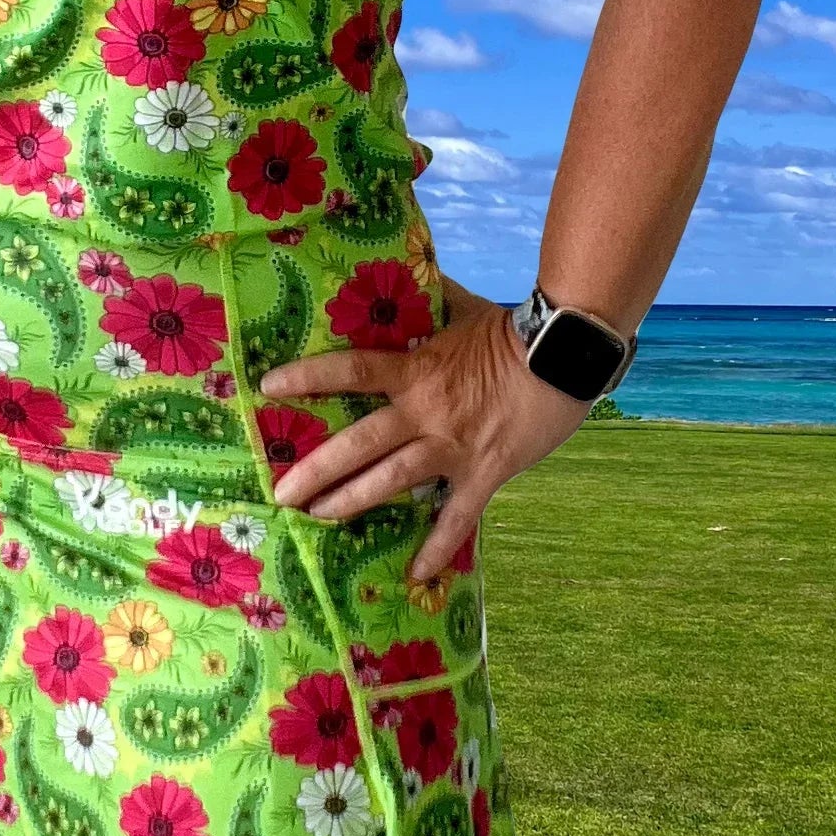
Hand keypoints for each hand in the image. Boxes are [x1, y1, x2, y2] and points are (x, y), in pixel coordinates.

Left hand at [260, 293, 590, 581]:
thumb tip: (411, 263)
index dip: (308, 377)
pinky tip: (416, 572)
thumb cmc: (513, 330)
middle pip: (359, 443)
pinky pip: (457, 517)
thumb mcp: (463, 308)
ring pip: (392, 480)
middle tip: (282, 493)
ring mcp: (452, 446)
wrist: (566, 354)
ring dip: (352, 502)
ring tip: (318, 518)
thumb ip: (432, 298)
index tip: (268, 387)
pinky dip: (437, 546)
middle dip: (317, 470)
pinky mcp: (483, 472)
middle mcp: (425, 412)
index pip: (350, 371)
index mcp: (416, 370)